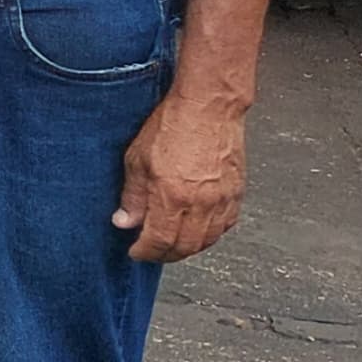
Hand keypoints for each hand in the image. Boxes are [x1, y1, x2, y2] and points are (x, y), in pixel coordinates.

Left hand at [113, 92, 247, 262]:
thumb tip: (124, 222)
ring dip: (188, 248)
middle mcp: (201, 204)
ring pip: (207, 241)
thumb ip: (132, 197)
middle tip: (152, 252)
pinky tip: (199, 230)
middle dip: (165, 254)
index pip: (158, 242)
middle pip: (184, 247)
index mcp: (172, 197)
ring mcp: (222, 201)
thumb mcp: (137, 160)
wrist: (209, 107)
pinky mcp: (237, 193)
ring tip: (172, 244)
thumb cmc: (173, 125)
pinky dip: (211, 234)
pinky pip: (226, 226)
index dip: (145, 252)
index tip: (135, 252)